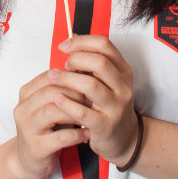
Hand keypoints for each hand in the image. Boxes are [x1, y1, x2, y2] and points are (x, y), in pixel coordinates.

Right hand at [12, 66, 90, 178]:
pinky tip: (87, 134)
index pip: (47, 77)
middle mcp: (23, 108)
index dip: (68, 78)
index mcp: (26, 93)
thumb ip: (61, 92)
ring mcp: (27, 128)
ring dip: (74, 112)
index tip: (86, 82)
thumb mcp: (50, 106)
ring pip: (51, 112)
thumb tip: (85, 73)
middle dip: (73, 94)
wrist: (29, 159)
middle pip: (49, 92)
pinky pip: (59, 138)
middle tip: (91, 98)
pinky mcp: (36, 148)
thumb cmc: (46, 128)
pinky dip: (76, 135)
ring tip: (90, 115)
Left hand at [49, 35, 139, 166]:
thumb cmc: (107, 103)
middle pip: (100, 62)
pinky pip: (83, 112)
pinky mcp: (106, 127)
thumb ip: (90, 61)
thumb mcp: (105, 81)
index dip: (81, 42)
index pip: (104, 45)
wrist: (124, 139)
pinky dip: (67, 103)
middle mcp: (123, 87)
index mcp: (123, 71)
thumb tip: (70, 39)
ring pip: (91, 85)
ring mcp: (116, 108)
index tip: (64, 46)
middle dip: (76, 59)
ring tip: (53, 77)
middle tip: (63, 65)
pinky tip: (57, 98)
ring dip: (67, 79)